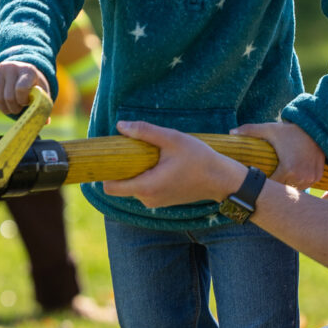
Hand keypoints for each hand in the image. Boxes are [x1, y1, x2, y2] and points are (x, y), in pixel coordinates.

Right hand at [0, 61, 49, 115]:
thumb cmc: (34, 85)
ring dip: (5, 108)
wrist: (24, 69)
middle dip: (14, 108)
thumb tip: (46, 122)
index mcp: (29, 71)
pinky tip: (4, 103)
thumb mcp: (42, 92)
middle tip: (18, 108)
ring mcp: (1, 68)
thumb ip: (43, 105)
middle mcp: (14, 67)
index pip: (20, 89)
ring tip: (12, 107)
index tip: (26, 102)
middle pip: (8, 97)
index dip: (22, 101)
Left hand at [104, 120, 245, 208]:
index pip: (110, 187)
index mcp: (146, 187)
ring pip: (133, 185)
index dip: (106, 171)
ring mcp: (155, 202)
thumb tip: (121, 126)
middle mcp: (147, 199)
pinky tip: (161, 163)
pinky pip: (144, 187)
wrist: (222, 179)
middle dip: (124, 167)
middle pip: (121, 184)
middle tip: (136, 148)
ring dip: (137, 170)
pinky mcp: (162, 200)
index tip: (110, 155)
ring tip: (154, 155)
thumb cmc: (199, 158)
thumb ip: (144, 131)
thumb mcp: (172, 139)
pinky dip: (146, 175)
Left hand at [231, 121, 322, 189]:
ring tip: (278, 181)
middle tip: (264, 183)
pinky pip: (305, 185)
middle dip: (274, 186)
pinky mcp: (318, 178)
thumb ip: (249, 131)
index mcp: (288, 170)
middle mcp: (301, 177)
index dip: (263, 184)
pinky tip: (291, 178)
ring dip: (287, 185)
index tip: (256, 181)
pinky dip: (298, 182)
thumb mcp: (269, 129)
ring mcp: (311, 179)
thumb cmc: (290, 131)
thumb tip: (230, 132)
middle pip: (282, 190)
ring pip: (294, 189)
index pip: (271, 185)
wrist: (316, 129)